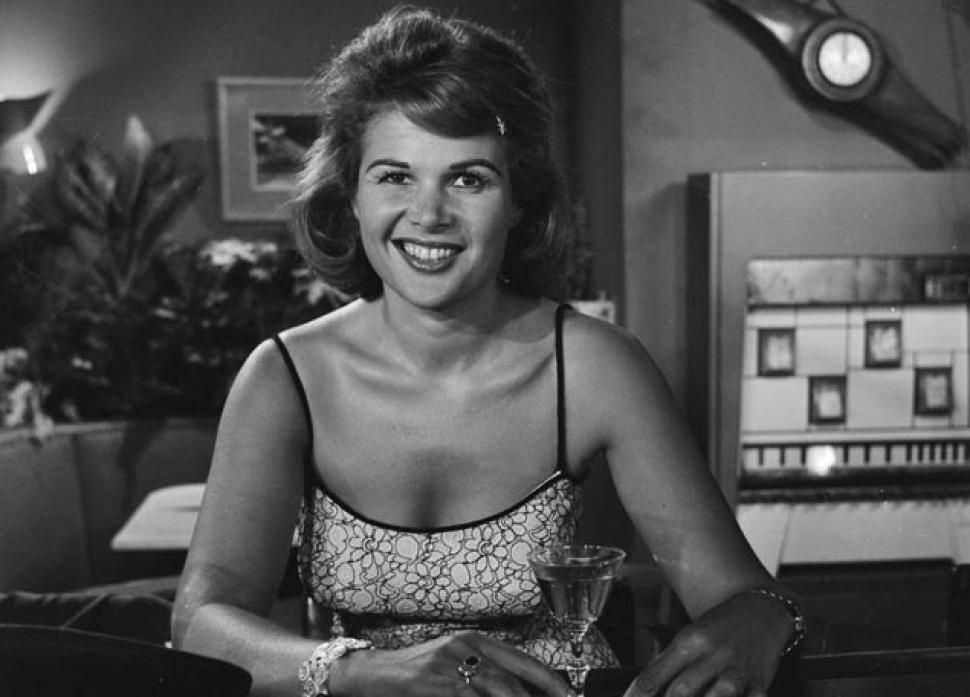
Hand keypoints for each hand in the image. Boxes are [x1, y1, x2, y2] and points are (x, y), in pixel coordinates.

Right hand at [330, 631, 572, 696]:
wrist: (372, 672)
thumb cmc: (417, 672)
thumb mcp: (454, 664)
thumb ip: (486, 675)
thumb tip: (520, 693)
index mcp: (476, 640)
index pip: (524, 661)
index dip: (550, 682)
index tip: (569, 696)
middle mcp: (466, 647)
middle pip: (513, 683)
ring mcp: (449, 664)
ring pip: (497, 692)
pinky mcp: (434, 682)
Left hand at [622, 591, 793, 696]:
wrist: (762, 611)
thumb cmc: (719, 627)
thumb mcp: (689, 637)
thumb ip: (668, 664)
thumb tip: (644, 690)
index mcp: (688, 643)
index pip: (655, 675)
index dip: (638, 694)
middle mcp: (711, 657)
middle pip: (681, 691)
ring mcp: (736, 673)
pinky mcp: (759, 685)